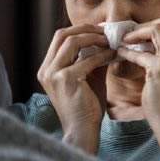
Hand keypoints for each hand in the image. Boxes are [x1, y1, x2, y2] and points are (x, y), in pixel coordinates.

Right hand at [37, 24, 115, 147]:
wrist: (83, 131)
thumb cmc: (87, 107)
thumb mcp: (89, 78)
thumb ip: (93, 59)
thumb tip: (107, 41)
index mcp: (47, 68)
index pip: (60, 38)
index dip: (81, 30)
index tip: (101, 30)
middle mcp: (46, 69)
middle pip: (63, 34)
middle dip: (86, 29)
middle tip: (106, 31)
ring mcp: (53, 74)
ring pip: (72, 42)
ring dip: (94, 38)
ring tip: (111, 41)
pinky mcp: (65, 80)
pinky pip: (86, 59)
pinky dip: (101, 55)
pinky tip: (113, 55)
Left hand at [115, 15, 159, 131]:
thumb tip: (151, 43)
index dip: (157, 25)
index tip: (143, 33)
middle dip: (147, 24)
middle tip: (133, 34)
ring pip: (156, 29)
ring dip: (136, 33)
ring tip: (125, 40)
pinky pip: (139, 52)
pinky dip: (127, 51)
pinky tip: (120, 54)